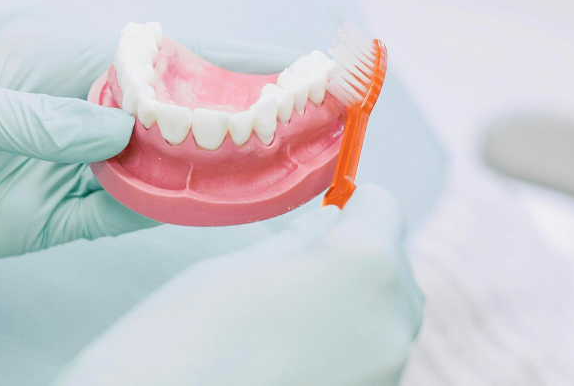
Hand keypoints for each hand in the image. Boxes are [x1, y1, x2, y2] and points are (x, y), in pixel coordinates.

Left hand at [0, 37, 277, 325]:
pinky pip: (127, 216)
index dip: (233, 55)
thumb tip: (112, 135)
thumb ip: (32, 122)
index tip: (302, 60)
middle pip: (179, 111)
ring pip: (165, 167)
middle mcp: (75, 108)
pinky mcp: (53, 219)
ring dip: (220, 172)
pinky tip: (217, 215)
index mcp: (57, 56)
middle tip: (317, 127)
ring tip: (288, 175)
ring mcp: (69, 166)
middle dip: (246, 117)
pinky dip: (170, 216)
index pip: (162, 51)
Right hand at [53, 185, 424, 385]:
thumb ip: (296, 243)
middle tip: (297, 269)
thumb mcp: (234, 267)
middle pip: (392, 267)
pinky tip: (289, 356)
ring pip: (384, 319)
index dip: (350, 205)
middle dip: (354, 260)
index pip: (382, 208)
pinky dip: (342, 351)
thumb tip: (325, 227)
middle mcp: (390, 321)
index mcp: (362, 264)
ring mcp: (386, 371)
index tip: (324, 213)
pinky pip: (368, 360)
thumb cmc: (180, 339)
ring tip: (286, 320)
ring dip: (350, 309)